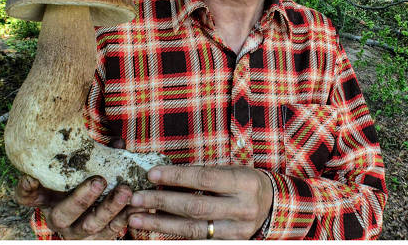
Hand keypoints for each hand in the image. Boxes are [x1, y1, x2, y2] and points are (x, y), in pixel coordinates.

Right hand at [13, 137, 132, 238]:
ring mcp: (77, 232)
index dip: (26, 188)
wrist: (94, 211)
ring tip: (125, 191)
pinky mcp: (97, 239)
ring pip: (91, 225)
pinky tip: (139, 205)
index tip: (31, 177)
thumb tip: (118, 142)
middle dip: (82, 198)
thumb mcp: (80, 169)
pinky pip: (112, 231)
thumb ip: (94, 154)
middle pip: (63, 214)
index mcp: (47, 200)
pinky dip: (126, 217)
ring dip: (110, 208)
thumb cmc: (83, 181)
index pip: (26, 196)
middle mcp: (58, 219)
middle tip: (99, 181)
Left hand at [127, 165, 272, 239]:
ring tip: (137, 218)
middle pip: (195, 206)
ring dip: (161, 224)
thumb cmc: (244, 183)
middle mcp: (242, 208)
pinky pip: (198, 241)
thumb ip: (202, 174)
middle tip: (136, 198)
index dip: (176, 176)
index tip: (152, 174)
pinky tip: (156, 229)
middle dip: (162, 202)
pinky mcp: (230, 243)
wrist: (271, 205)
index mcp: (243, 183)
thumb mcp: (230, 171)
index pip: (204, 178)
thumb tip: (165, 177)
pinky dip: (174, 235)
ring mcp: (237, 231)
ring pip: (193, 229)